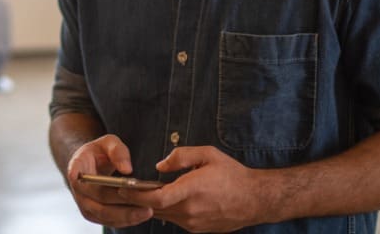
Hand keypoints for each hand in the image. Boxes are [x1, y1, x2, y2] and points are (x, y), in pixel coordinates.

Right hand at [65, 134, 154, 227]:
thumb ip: (117, 151)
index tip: (106, 184)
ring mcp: (85, 205)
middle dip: (123, 205)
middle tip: (146, 206)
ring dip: (127, 216)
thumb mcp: (108, 143)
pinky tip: (141, 215)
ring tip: (147, 212)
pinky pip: (110, 221)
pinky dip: (126, 220)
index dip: (89, 181)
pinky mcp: (94, 215)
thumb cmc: (99, 153)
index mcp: (77, 168)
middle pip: (99, 201)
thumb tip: (127, 170)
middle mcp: (78, 190)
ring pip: (105, 215)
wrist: (90, 166)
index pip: (78, 175)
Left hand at [118, 145, 269, 232]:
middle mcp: (191, 210)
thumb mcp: (208, 154)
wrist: (256, 199)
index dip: (136, 194)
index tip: (123, 186)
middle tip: (125, 188)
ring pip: (163, 215)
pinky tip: (165, 199)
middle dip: (137, 199)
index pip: (156, 198)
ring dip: (151, 205)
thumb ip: (181, 156)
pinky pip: (174, 220)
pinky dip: (165, 210)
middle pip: (154, 208)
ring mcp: (194, 223)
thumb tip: (159, 165)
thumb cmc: (233, 175)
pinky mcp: (197, 229)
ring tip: (142, 192)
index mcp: (192, 190)